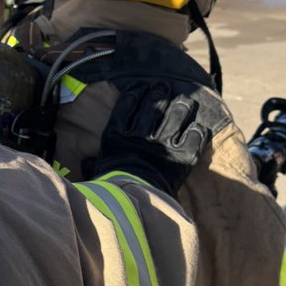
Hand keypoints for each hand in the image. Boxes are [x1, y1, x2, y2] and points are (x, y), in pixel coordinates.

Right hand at [85, 82, 210, 195]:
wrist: (133, 199)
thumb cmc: (111, 187)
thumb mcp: (97, 172)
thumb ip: (93, 164)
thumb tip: (87, 163)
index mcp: (118, 135)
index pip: (127, 105)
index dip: (135, 92)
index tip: (141, 86)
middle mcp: (142, 134)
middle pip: (153, 106)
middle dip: (159, 92)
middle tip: (164, 86)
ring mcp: (164, 143)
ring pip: (176, 116)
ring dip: (182, 106)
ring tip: (186, 100)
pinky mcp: (182, 156)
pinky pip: (193, 137)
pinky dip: (197, 130)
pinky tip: (199, 125)